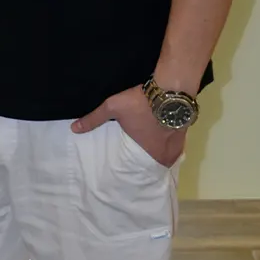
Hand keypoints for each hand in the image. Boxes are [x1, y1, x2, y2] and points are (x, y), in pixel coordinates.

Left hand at [71, 85, 186, 168]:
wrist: (170, 88)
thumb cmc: (140, 102)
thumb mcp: (113, 108)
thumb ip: (94, 119)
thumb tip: (74, 129)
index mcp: (150, 154)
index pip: (143, 171)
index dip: (137, 170)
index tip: (131, 170)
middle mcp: (166, 154)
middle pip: (157, 163)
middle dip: (149, 162)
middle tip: (140, 159)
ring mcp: (178, 142)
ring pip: (169, 153)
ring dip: (161, 151)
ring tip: (152, 147)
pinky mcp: (185, 130)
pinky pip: (176, 142)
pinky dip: (170, 140)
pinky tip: (165, 134)